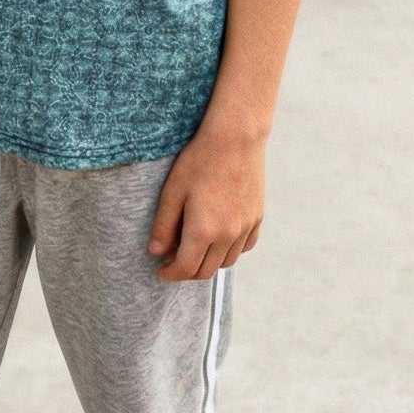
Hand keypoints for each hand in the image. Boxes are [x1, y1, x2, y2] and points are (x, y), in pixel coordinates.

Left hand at [147, 123, 265, 281]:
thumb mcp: (172, 192)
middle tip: (173, 260)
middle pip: (206, 271)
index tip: (160, 271)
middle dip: (187, 271)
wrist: (235, 138)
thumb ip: (163, 226)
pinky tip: (218, 237)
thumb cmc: (199, 160)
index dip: (170, 274)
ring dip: (208, 262)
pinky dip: (229, 250)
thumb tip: (156, 253)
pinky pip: (244, 247)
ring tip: (194, 247)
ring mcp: (245, 227)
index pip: (185, 269)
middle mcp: (228, 235)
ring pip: (226, 262)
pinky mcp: (256, 217)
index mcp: (204, 231)